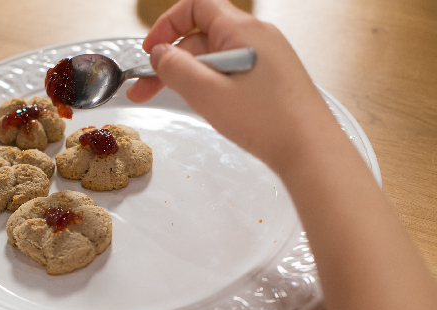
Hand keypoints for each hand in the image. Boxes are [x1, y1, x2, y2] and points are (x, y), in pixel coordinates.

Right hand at [127, 0, 340, 172]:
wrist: (310, 150)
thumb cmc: (267, 121)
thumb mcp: (207, 93)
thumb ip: (175, 68)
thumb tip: (159, 54)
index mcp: (243, 31)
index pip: (196, 6)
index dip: (167, 25)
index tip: (150, 51)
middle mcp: (258, 37)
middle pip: (202, 36)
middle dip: (171, 61)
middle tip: (145, 90)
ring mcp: (268, 58)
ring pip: (216, 57)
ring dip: (190, 75)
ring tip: (175, 100)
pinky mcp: (273, 79)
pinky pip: (233, 71)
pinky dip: (212, 83)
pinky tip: (206, 105)